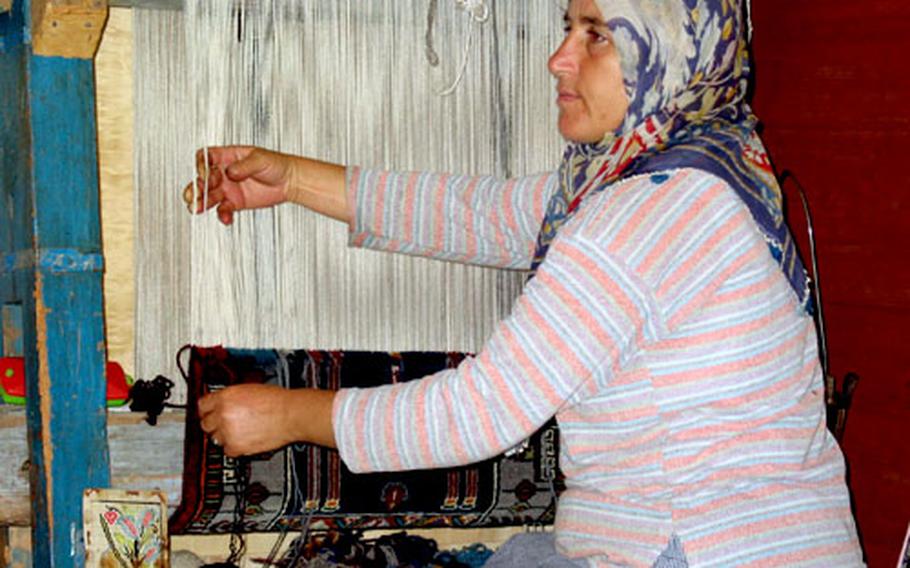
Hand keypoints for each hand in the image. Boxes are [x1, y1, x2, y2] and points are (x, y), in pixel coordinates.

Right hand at [183, 146, 296, 224]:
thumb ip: (244, 166)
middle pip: (203, 179)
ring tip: (198, 208)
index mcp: (227, 157)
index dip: (201, 164)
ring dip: (201, 202)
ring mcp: (228, 189)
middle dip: (198, 186)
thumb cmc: (275, 164)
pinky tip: (225, 217)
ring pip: (208, 196)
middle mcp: (224, 173)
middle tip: (198, 193)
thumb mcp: (260, 159)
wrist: (289, 181)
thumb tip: (230, 172)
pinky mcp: (234, 203)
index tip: (204, 172)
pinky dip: (222, 214)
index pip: (206, 158)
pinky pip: (223, 210)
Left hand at [197, 384, 335, 456]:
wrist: (291, 414)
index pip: (202, 405)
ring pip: (214, 438)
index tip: (209, 413)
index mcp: (225, 396)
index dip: (207, 409)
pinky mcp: (235, 447)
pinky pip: (226, 450)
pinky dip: (234, 447)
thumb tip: (221, 403)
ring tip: (239, 432)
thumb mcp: (249, 390)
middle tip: (225, 424)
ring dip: (224, 436)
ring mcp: (228, 431)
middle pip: (205, 423)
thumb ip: (231, 398)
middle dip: (214, 424)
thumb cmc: (277, 401)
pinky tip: (244, 440)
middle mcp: (223, 413)